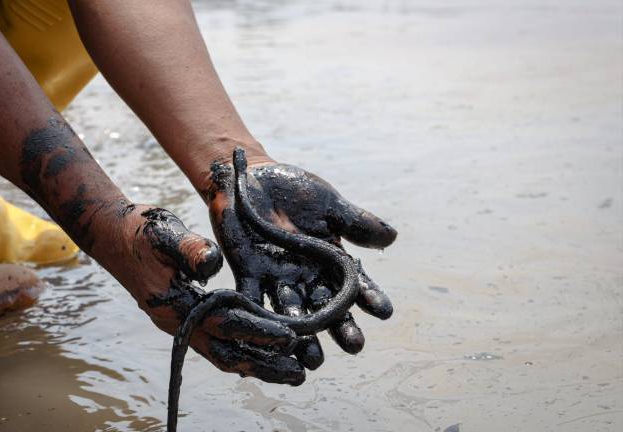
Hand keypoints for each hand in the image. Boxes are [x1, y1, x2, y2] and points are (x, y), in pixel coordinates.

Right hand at [96, 203, 305, 384]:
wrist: (113, 235)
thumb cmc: (140, 231)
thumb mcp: (164, 232)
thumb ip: (189, 247)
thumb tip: (213, 262)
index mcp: (176, 304)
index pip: (224, 324)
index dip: (258, 331)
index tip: (290, 336)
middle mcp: (179, 322)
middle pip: (226, 353)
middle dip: (263, 364)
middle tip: (299, 373)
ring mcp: (180, 323)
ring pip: (223, 352)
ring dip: (256, 363)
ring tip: (290, 371)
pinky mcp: (185, 316)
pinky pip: (216, 341)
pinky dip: (242, 349)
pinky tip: (263, 352)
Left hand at [205, 158, 396, 368]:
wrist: (252, 177)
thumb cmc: (294, 189)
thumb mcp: (328, 204)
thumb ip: (355, 221)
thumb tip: (392, 236)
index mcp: (330, 261)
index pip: (354, 284)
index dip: (369, 297)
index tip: (383, 311)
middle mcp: (306, 276)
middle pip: (327, 307)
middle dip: (340, 327)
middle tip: (355, 346)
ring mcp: (277, 277)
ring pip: (292, 311)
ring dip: (302, 335)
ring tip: (313, 360)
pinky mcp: (248, 272)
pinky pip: (251, 297)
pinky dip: (256, 315)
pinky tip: (264, 335)